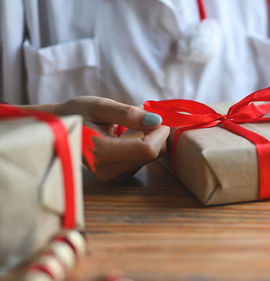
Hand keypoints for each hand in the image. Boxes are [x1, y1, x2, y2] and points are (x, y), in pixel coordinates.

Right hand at [29, 97, 169, 180]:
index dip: (159, 133)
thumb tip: (156, 121)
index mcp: (102, 153)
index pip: (147, 149)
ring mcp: (112, 177)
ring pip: (149, 158)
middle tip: (140, 118)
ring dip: (148, 139)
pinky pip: (141, 161)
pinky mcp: (116, 177)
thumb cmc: (77, 113)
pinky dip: (141, 147)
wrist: (57, 130)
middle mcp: (108, 170)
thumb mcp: (100, 106)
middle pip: (151, 155)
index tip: (155, 117)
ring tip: (126, 127)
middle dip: (154, 134)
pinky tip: (124, 138)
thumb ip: (128, 113)